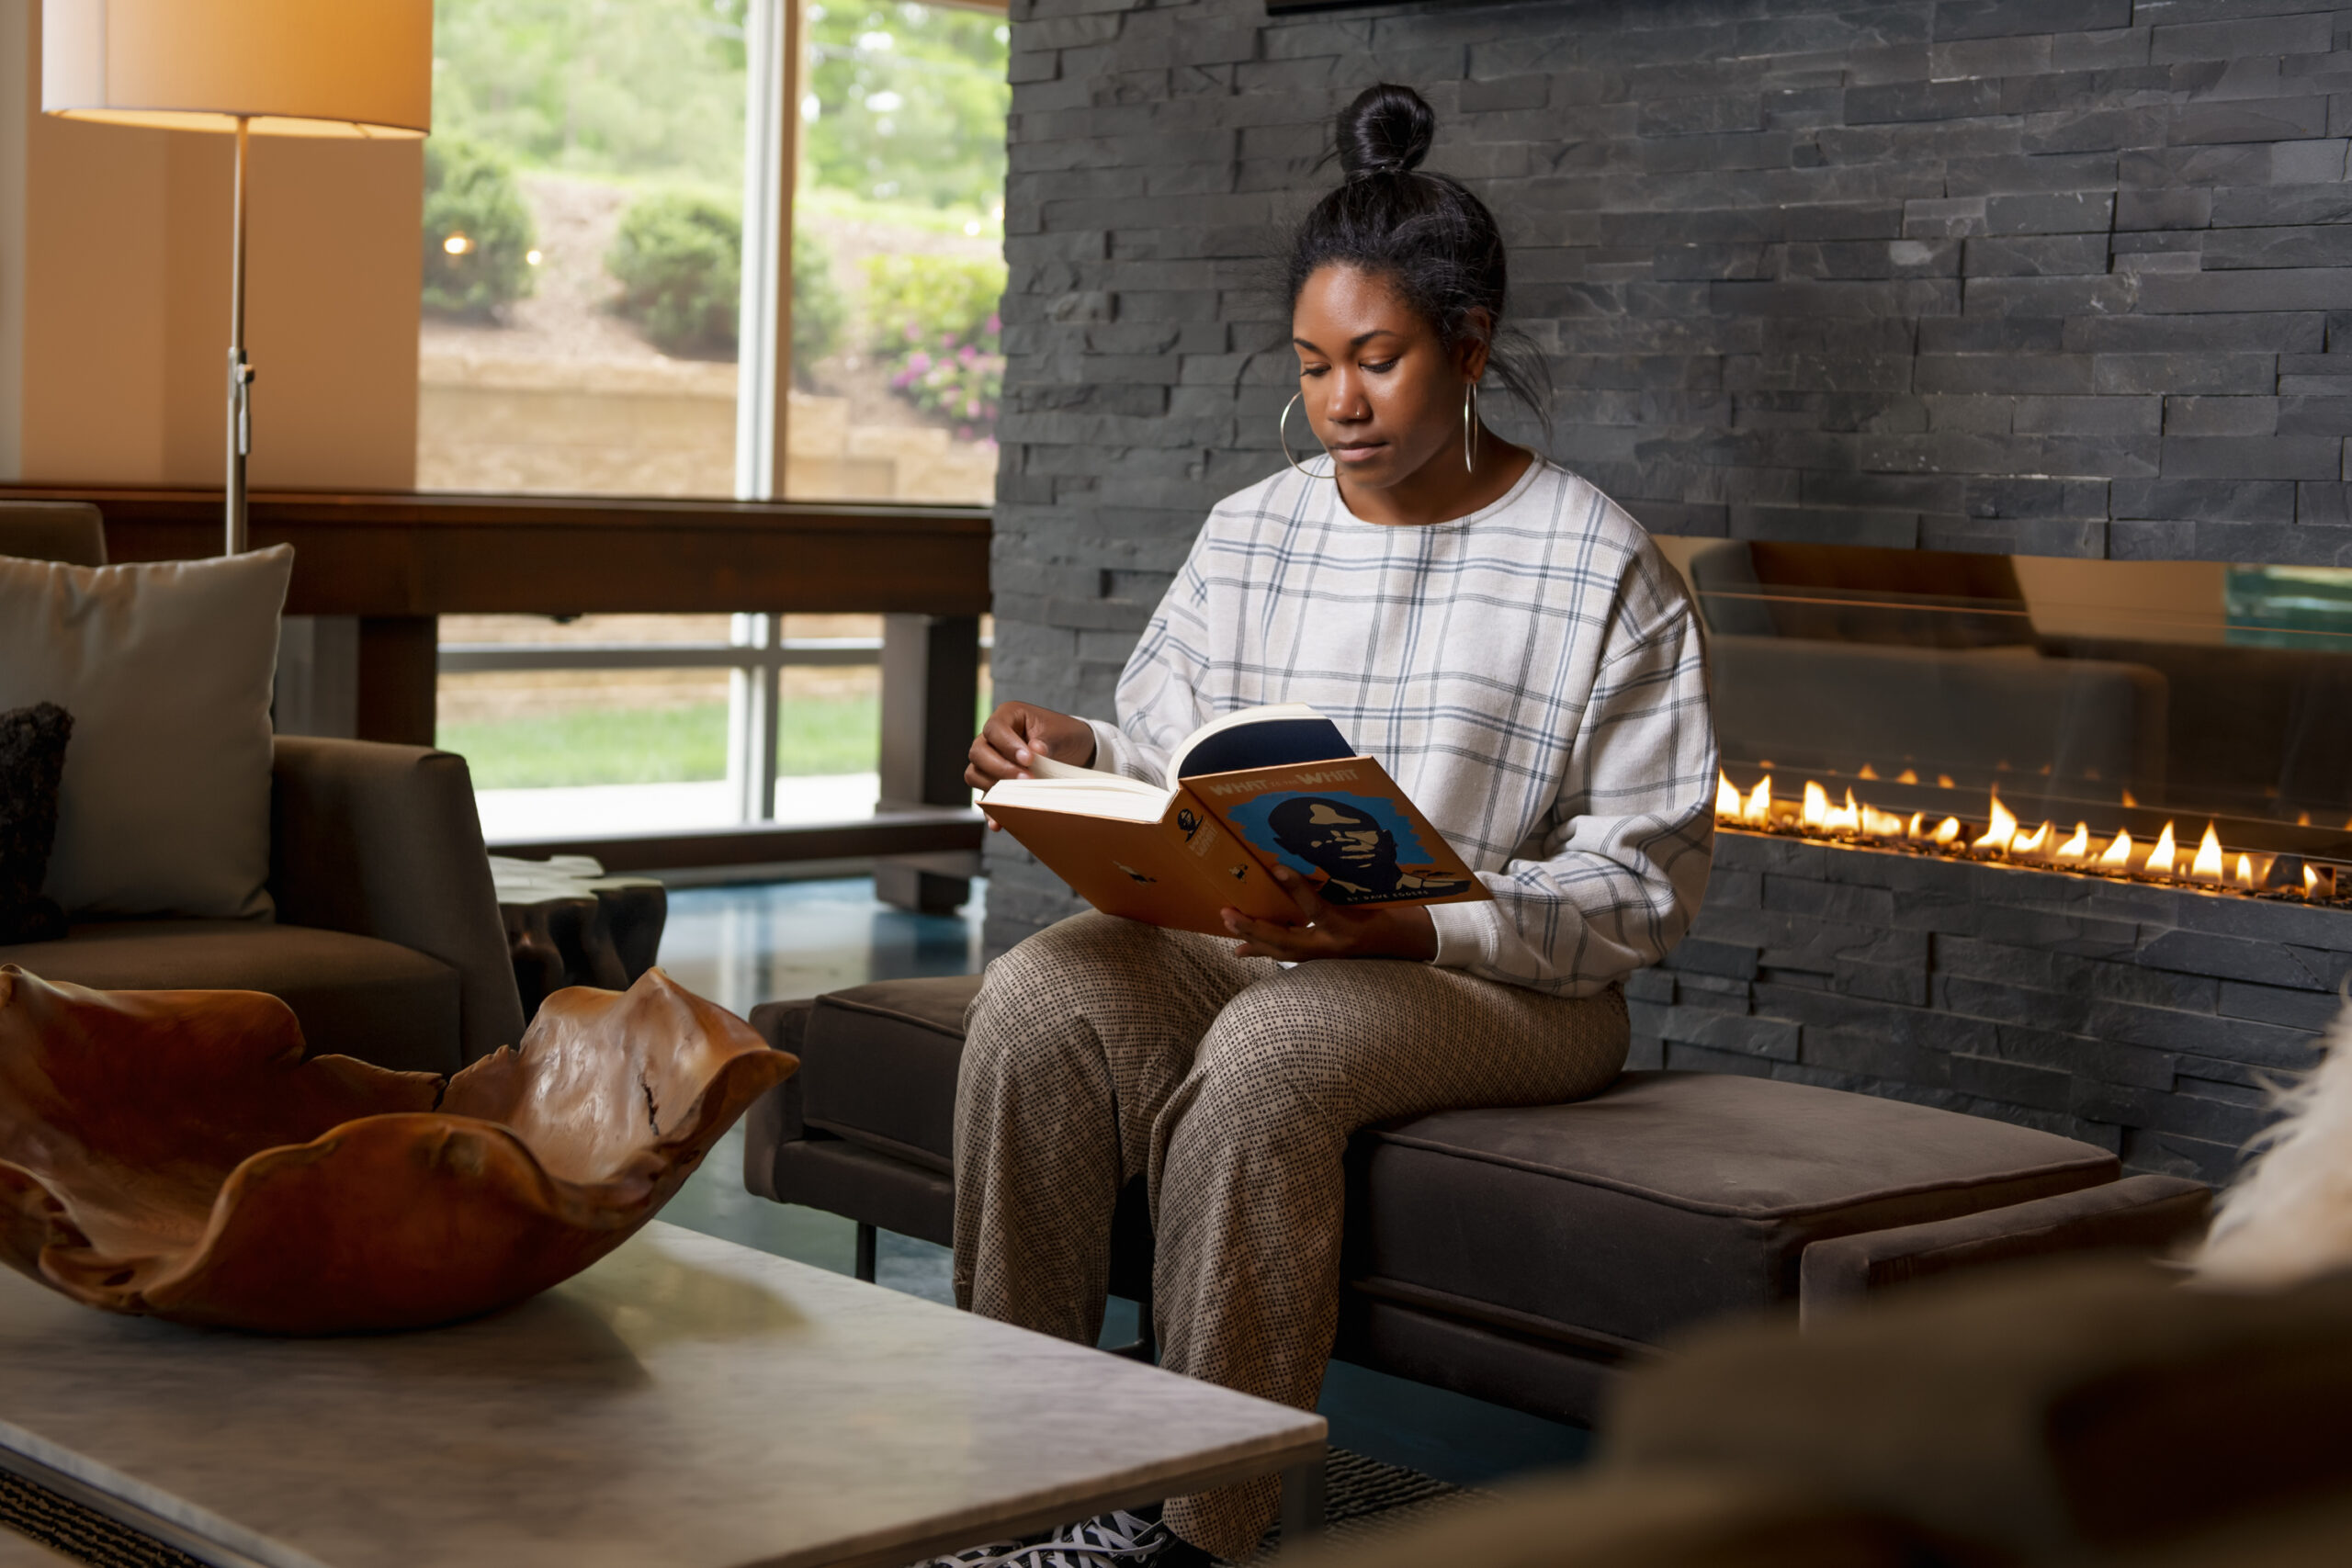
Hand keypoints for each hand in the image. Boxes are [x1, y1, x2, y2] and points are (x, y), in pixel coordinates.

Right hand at [966, 703, 1098, 822]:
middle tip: (1026, 779)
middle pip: (978, 752)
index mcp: (1007, 716)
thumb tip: (1036, 750)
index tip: (1029, 760)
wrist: (1074, 750)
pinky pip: (984, 795)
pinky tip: (998, 821)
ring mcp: (991, 760)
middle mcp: (992, 737)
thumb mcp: (1061, 733)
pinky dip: (990, 809)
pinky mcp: (995, 781)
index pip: (995, 729)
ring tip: (1017, 795)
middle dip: (1000, 768)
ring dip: (993, 786)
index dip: (1007, 745)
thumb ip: (1047, 741)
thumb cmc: (1064, 734)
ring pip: (974, 773)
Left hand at [1222, 865, 1437, 962]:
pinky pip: (1286, 955)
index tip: (1277, 868)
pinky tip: (1240, 949)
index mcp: (1349, 928)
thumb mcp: (1371, 896)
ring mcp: (1326, 957)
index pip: (1318, 909)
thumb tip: (1310, 864)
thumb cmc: (1392, 913)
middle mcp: (1334, 947)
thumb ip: (1343, 884)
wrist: (1408, 943)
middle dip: (1255, 928)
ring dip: (1252, 938)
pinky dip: (1262, 949)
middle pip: (1287, 941)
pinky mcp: (1320, 959)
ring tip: (1229, 925)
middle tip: (1229, 914)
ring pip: (1281, 951)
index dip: (1298, 889)